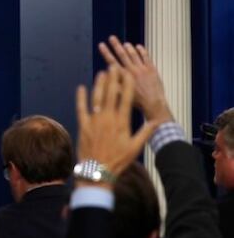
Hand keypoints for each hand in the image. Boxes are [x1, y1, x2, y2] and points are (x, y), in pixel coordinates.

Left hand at [76, 66, 157, 188]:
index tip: (129, 74)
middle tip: (115, 67)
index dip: (127, 85)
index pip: (126, 99)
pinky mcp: (83, 125)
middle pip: (111, 94)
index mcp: (122, 123)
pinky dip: (81, 97)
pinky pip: (81, 108)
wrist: (98, 171)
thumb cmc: (118, 160)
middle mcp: (108, 119)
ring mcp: (94, 121)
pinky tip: (81, 87)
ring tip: (102, 73)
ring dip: (99, 84)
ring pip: (97, 98)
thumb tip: (157, 122)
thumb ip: (146, 133)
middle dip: (113, 79)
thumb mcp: (135, 147)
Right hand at [98, 36, 172, 123]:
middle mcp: (132, 70)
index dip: (106, 53)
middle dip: (116, 45)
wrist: (153, 103)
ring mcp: (142, 69)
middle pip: (122, 55)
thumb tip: (105, 76)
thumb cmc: (137, 101)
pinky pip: (146, 57)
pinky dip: (142, 51)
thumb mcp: (121, 94)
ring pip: (134, 55)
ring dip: (128, 48)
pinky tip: (139, 46)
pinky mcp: (152, 69)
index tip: (101, 45)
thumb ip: (112, 84)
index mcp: (124, 76)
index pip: (112, 61)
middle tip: (112, 38)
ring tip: (124, 43)